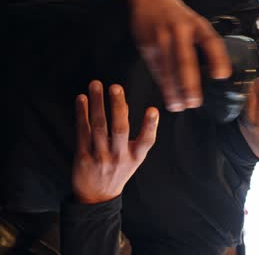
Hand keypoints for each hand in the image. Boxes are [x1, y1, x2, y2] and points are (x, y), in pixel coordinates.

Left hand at [72, 80, 158, 203]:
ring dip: (97, 104)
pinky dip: (82, 114)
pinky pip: (82, 132)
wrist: (96, 197)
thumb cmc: (117, 171)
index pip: (146, 141)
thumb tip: (123, 104)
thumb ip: (130, 133)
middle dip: (117, 107)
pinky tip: (81, 99)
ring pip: (98, 127)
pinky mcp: (83, 157)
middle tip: (116, 87)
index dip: (150, 125)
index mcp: (135, 157)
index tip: (152, 110)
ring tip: (96, 85)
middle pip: (120, 129)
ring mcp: (100, 158)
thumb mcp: (131, 157)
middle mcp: (119, 157)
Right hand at [129, 0, 231, 111]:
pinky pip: (156, 69)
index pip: (210, 41)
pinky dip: (163, 85)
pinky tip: (168, 97)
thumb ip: (206, 46)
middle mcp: (179, 30)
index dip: (217, 59)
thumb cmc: (178, 17)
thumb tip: (218, 75)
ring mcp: (161, 38)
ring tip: (180, 106)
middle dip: (189, 83)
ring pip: (168, 68)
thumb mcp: (197, 25)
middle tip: (194, 101)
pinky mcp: (146, 45)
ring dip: (173, 90)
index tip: (222, 75)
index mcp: (197, 25)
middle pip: (185, 59)